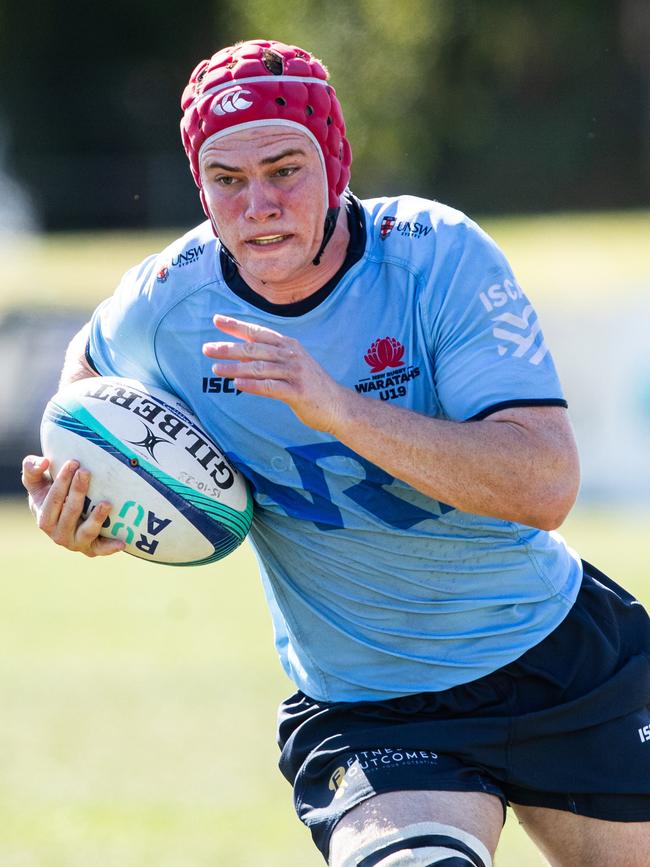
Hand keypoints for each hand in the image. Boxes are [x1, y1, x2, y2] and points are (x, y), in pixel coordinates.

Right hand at [21, 455, 125, 556]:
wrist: (62, 518)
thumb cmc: (49, 494)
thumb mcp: (36, 482)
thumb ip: (32, 469)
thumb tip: (44, 462)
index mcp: (44, 519)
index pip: (53, 499)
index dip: (62, 481)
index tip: (73, 462)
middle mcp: (58, 534)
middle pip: (70, 513)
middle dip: (78, 491)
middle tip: (86, 472)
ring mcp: (76, 543)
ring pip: (86, 532)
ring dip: (96, 519)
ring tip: (106, 503)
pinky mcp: (91, 548)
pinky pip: (101, 549)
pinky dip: (110, 547)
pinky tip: (122, 542)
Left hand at [202, 314, 350, 432]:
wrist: (338, 406)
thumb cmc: (311, 386)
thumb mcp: (291, 365)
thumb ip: (268, 358)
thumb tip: (239, 353)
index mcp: (289, 346)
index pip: (259, 332)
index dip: (237, 325)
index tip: (216, 320)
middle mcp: (292, 355)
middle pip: (255, 349)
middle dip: (229, 348)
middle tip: (207, 349)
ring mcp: (295, 373)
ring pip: (260, 368)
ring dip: (236, 368)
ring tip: (216, 369)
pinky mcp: (298, 392)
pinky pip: (271, 387)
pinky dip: (252, 385)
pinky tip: (237, 385)